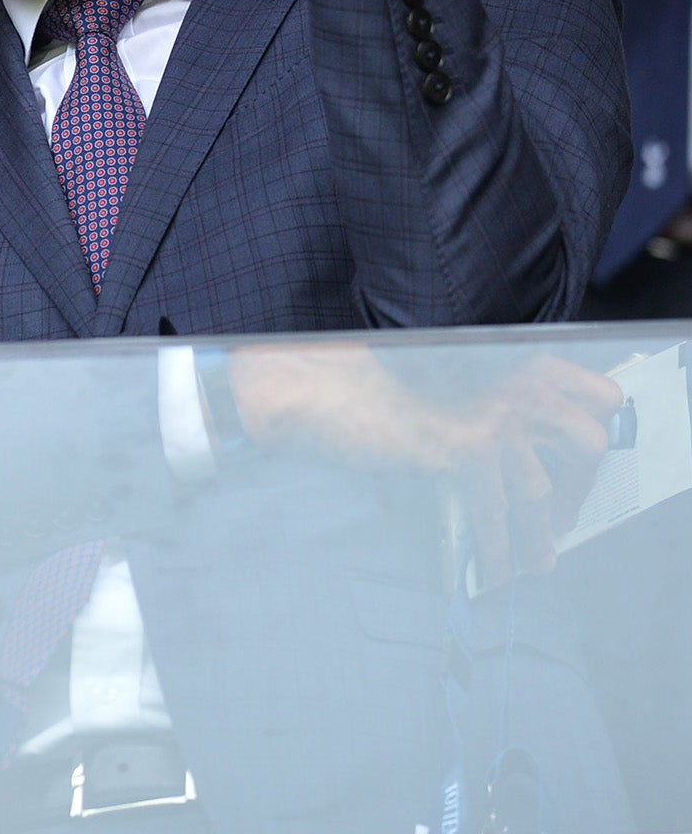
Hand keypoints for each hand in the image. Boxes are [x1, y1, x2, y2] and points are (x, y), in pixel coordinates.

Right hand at [228, 343, 620, 586]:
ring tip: (536, 560)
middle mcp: (517, 383)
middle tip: (563, 516)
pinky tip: (494, 569)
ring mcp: (496, 418)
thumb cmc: (371, 380)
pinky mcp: (467, 452)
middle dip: (580, 487)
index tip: (586, 458)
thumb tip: (522, 456)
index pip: (592, 392)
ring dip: (542, 533)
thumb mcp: (448, 378)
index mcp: (514, 356)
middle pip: (584, 444)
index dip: (599, 426)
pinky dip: (499, 550)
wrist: (326, 385)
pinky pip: (498, 516)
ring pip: (544, 491)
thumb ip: (488, 400)